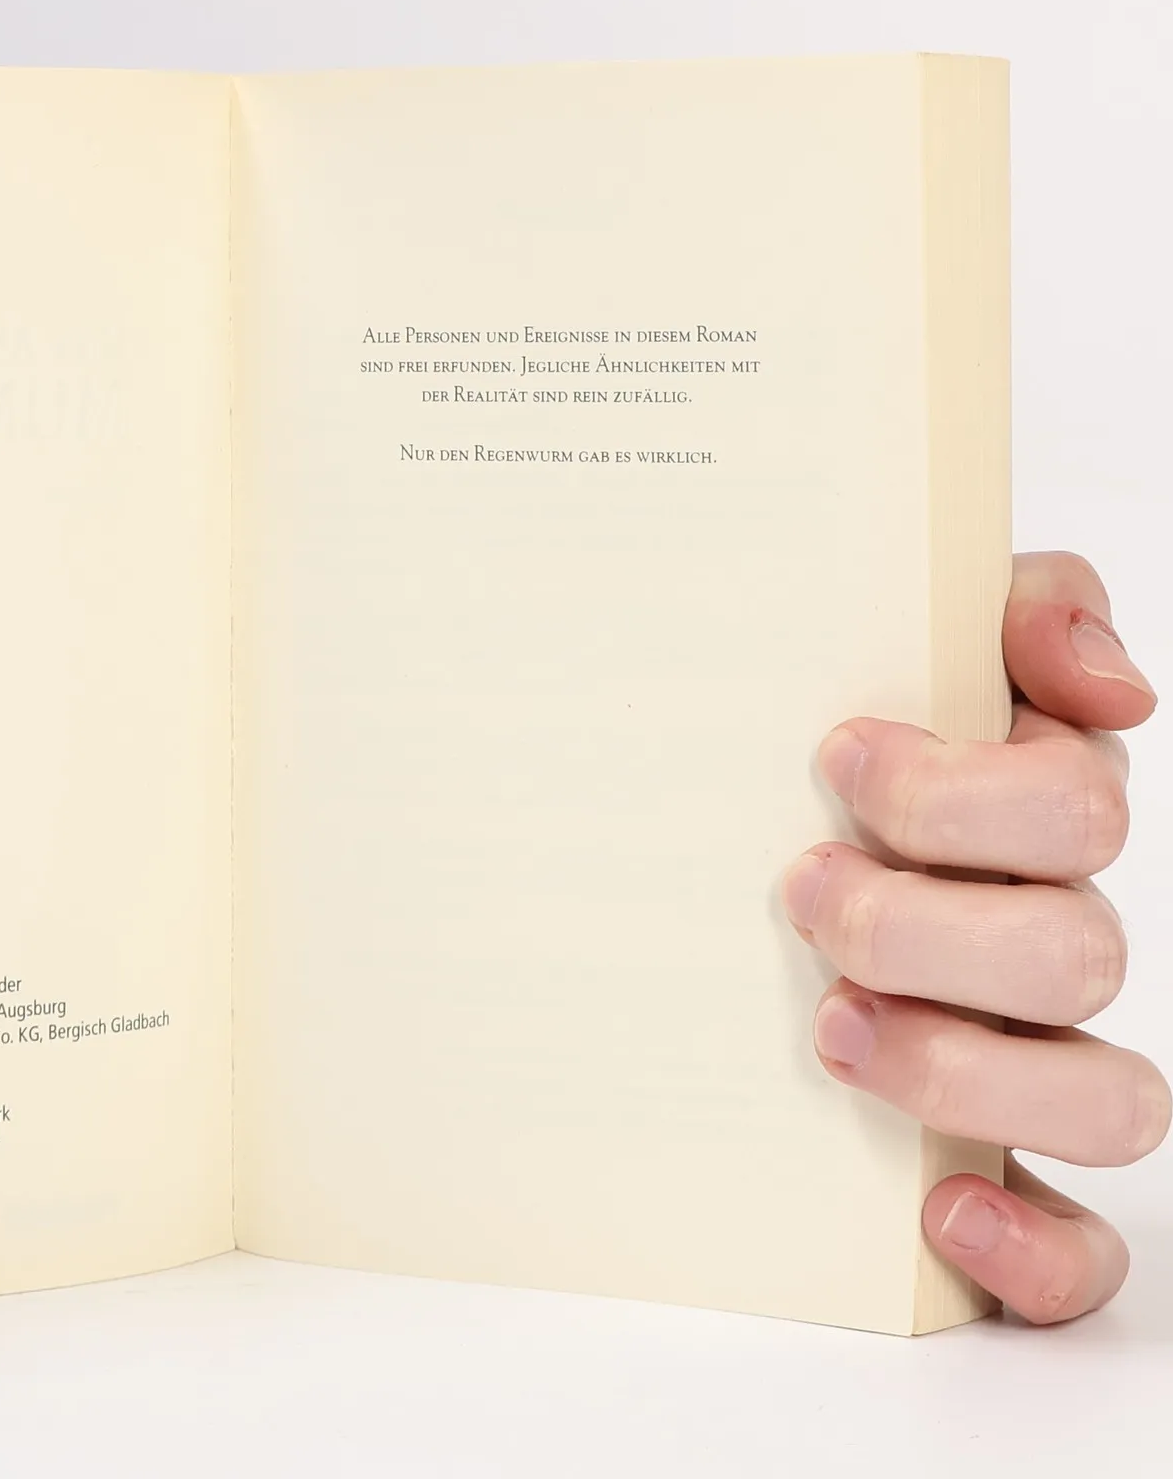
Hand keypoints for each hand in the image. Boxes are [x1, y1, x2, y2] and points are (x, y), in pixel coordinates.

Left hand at [784, 551, 1166, 1324]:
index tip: (839, 755)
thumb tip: (1104, 682)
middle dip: (929, 925)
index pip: (1080, 810)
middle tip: (804, 890)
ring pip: (1108, 1099)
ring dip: (966, 1067)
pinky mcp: (1000, 1161)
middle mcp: (1052, 934)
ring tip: (832, 1028)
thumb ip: (1016, 604)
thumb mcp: (916, 630)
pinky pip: (1079, 1249)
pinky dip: (1033, 1247)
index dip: (969, 795)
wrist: (747, 820)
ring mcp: (1034, 1051)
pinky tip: (941, 1205)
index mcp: (1040, 812)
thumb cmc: (841, 730)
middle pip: (1078, 953)